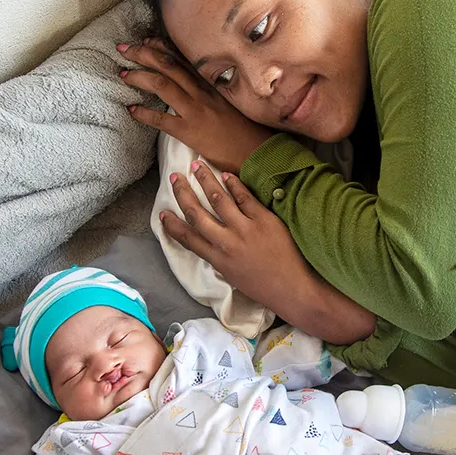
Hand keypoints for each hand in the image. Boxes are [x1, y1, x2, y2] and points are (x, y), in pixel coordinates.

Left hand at [117, 38, 274, 172]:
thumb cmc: (247, 129)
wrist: (258, 151)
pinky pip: (161, 119)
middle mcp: (202, 91)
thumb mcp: (233, 101)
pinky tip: (131, 110)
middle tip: (124, 49)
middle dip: (143, 54)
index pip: (183, 58)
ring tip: (123, 75)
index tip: (147, 41)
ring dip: (139, 77)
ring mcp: (196, 110)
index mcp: (212, 83)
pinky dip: (144, 114)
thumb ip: (215, 90)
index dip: (162, 47)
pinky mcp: (190, 131)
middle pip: (167, 65)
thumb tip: (197, 85)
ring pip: (161, 85)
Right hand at [162, 163, 375, 345]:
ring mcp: (245, 230)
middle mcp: (227, 243)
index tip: (162, 212)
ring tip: (197, 165)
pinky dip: (234, 184)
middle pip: (197, 213)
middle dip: (183, 193)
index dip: (172, 224)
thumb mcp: (234, 278)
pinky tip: (226, 174)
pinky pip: (244, 197)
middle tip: (175, 177)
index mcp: (218, 260)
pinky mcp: (264, 220)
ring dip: (205, 180)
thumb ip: (221, 259)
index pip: (188, 238)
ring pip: (218, 199)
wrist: (293, 288)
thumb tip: (213, 245)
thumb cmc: (265, 287)